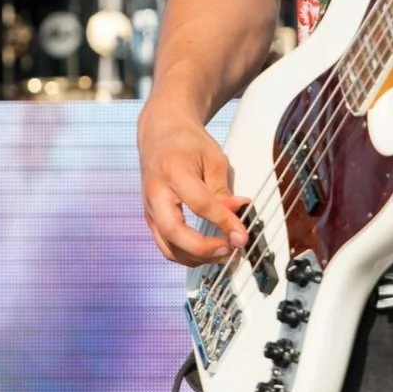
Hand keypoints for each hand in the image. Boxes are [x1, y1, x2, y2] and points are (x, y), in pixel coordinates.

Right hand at [138, 107, 249, 266]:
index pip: (200, 204)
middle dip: (203, 248)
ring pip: (167, 246)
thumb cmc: (187, 143)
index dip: (224, 222)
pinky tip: (207, 251)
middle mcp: (155, 193)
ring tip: (223, 254)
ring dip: (196, 257)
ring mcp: (149, 208)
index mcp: (173, 171)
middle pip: (173, 232)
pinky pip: (166, 245)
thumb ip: (223, 192)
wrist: (160, 133)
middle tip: (229, 250)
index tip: (242, 235)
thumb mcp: (213, 159)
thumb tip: (236, 219)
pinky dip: (187, 255)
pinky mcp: (150, 218)